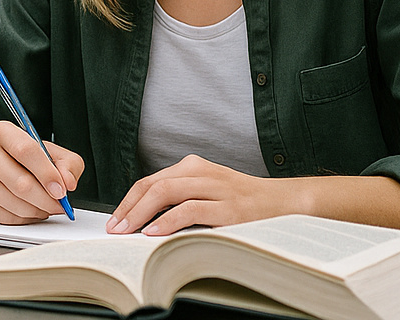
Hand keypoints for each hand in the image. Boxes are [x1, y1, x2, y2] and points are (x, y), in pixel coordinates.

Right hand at [0, 120, 82, 223]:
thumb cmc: (27, 158)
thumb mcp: (53, 152)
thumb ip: (68, 164)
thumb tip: (68, 182)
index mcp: (2, 132)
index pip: (25, 150)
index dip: (46, 173)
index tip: (61, 190)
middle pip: (19, 182)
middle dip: (45, 199)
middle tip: (59, 204)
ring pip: (14, 203)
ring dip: (37, 210)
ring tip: (45, 206)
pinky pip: (6, 217)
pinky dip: (24, 218)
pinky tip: (31, 209)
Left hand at [108, 155, 292, 234]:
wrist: (285, 203)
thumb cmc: (241, 202)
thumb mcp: (206, 192)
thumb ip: (179, 199)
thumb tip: (143, 219)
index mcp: (192, 167)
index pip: (149, 182)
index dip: (128, 201)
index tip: (114, 220)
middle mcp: (200, 172)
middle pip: (152, 185)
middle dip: (129, 208)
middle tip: (114, 228)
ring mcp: (215, 188)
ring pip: (166, 193)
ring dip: (141, 213)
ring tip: (127, 230)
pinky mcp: (228, 208)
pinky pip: (190, 210)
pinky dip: (168, 220)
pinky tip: (154, 231)